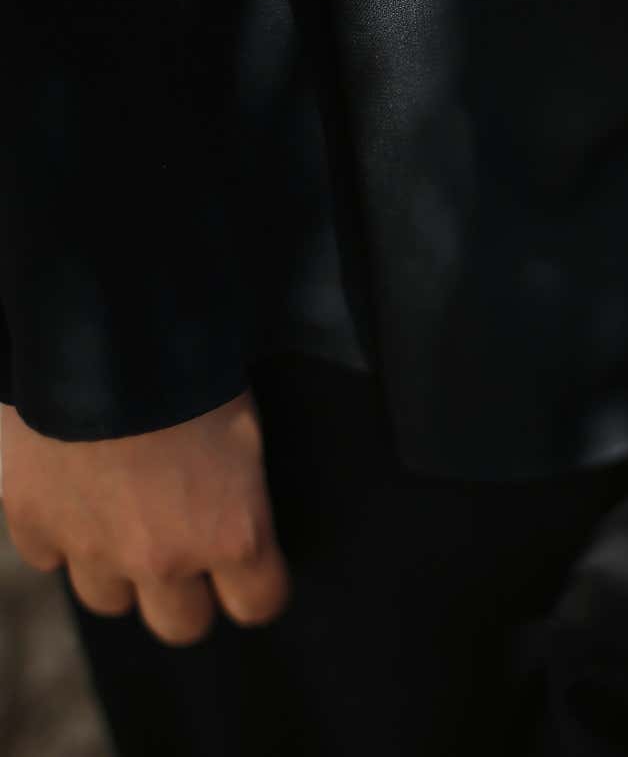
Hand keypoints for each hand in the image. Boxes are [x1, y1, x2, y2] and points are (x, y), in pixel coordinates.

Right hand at [0, 391, 289, 644]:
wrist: (105, 338)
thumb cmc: (194, 373)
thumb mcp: (246, 433)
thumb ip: (241, 498)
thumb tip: (240, 525)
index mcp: (231, 535)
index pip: (258, 605)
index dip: (258, 588)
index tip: (254, 574)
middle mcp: (163, 559)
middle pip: (181, 626)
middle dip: (187, 598)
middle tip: (186, 556)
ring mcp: (92, 548)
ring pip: (109, 600)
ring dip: (119, 571)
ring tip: (124, 521)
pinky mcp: (33, 525)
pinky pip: (50, 557)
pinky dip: (62, 534)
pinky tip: (74, 493)